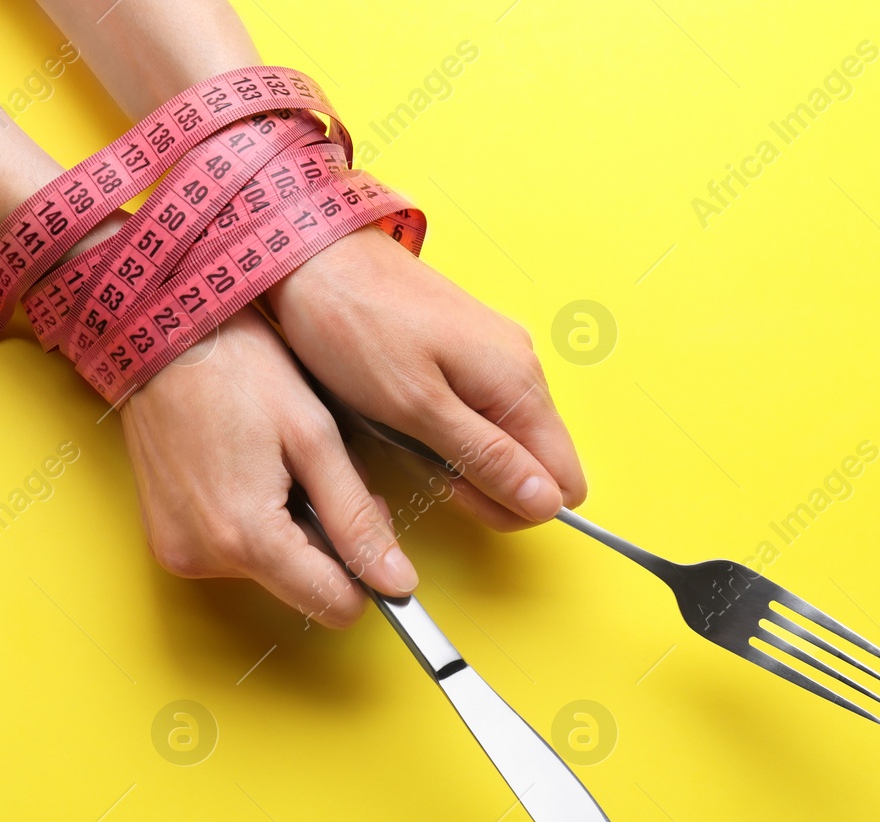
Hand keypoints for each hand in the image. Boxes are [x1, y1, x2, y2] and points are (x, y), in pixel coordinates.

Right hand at [120, 307, 416, 626]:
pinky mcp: (164, 539)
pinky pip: (232, 552)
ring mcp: (177, 551)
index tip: (370, 527)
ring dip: (289, 526)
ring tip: (278, 463)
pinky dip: (254, 522)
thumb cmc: (241, 371)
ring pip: (270, 569)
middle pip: (300, 586)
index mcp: (246, 538)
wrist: (163, 336)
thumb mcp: (316, 439)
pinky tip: (249, 470)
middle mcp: (204, 558)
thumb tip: (397, 584)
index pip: (332, 605)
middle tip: (320, 473)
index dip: (366, 574)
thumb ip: (357, 519)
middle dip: (325, 539)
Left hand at [266, 226, 586, 530]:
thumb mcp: (417, 407)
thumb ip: (486, 457)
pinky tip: (404, 415)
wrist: (316, 257)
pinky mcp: (467, 350)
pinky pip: (478, 413)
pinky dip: (446, 429)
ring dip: (461, 458)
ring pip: (505, 441)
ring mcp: (496, 356)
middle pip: (536, 464)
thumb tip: (546, 502)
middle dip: (485, 485)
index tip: (457, 492)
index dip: (515, 505)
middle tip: (423, 466)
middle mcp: (520, 367)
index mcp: (519, 383)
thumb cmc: (356, 327)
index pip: (564, 481)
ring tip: (405, 435)